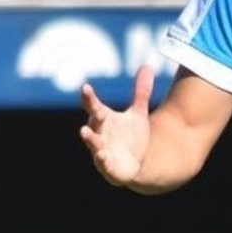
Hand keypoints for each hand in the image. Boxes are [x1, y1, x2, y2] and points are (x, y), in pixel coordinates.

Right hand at [79, 66, 154, 186]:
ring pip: (94, 143)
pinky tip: (103, 156)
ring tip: (84, 132)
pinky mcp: (108, 166)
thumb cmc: (131, 136)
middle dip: (93, 115)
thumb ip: (141, 92)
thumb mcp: (138, 113)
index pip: (94, 106)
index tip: (85, 87)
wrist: (135, 164)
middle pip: (94, 122)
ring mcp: (101, 150)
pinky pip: (104, 163)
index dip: (89, 97)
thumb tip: (147, 66)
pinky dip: (103, 159)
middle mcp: (100, 133)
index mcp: (105, 119)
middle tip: (94, 108)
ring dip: (89, 138)